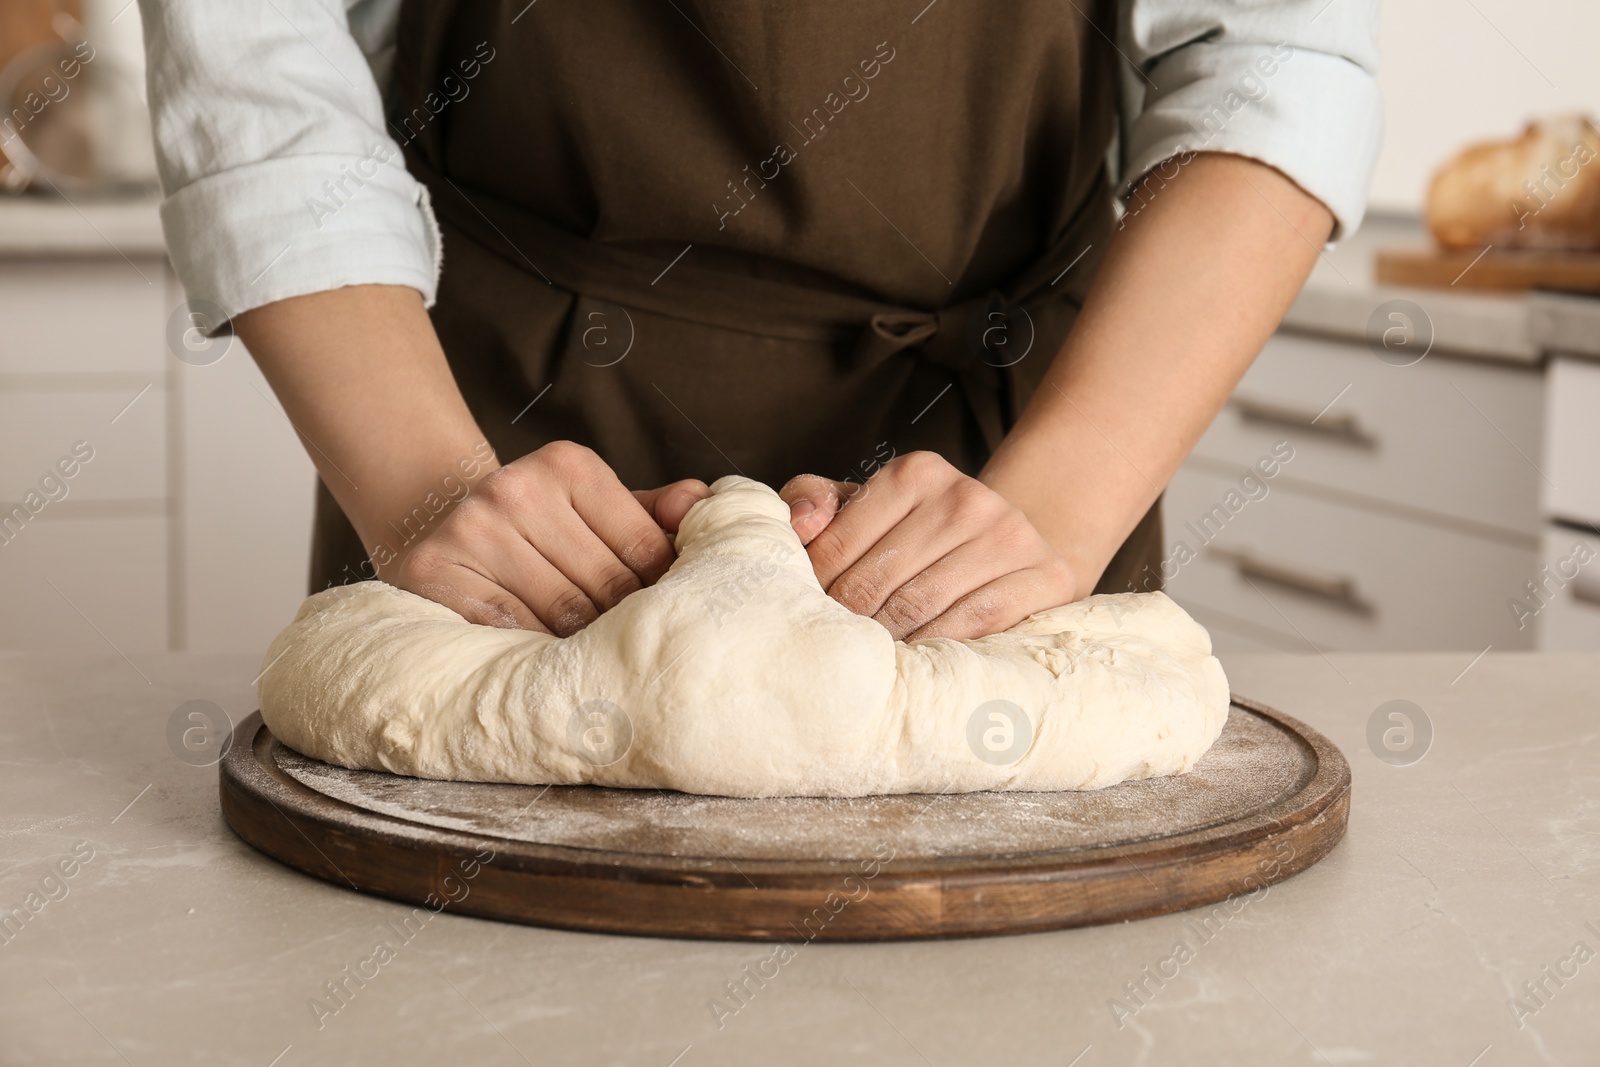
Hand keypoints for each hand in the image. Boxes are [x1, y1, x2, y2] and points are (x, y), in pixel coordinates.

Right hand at [394, 441, 709, 633]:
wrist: (435, 520)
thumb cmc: (540, 527)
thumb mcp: (595, 509)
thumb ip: (652, 513)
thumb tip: (702, 503)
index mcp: (568, 465)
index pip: (645, 548)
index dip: (662, 592)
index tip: (664, 617)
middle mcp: (516, 488)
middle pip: (606, 585)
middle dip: (627, 623)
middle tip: (639, 653)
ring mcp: (473, 529)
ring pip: (562, 614)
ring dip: (587, 646)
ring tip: (601, 664)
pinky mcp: (437, 569)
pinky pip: (510, 630)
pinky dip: (538, 653)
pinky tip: (552, 664)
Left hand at [779, 452, 1078, 640]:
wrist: (1015, 548)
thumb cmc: (923, 536)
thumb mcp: (867, 509)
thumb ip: (815, 503)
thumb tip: (800, 525)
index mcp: (914, 473)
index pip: (835, 546)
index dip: (813, 591)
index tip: (809, 616)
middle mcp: (964, 496)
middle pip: (873, 582)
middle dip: (845, 624)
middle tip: (833, 651)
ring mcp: (1008, 534)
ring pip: (918, 607)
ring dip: (885, 643)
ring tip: (867, 663)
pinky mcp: (1045, 575)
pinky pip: (974, 623)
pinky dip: (937, 649)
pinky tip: (918, 661)